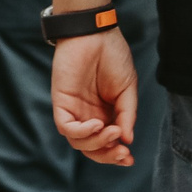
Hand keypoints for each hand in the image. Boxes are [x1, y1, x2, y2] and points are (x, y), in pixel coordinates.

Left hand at [51, 30, 138, 165]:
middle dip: (107, 155)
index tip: (130, 159)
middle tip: (123, 154)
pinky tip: (97, 124)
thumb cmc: (113, 56)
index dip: (116, 154)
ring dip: (97, 142)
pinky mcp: (61, 101)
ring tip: (112, 132)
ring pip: (79, 142)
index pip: (106, 143)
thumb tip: (128, 140)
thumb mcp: (128, 89)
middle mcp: (88, 115)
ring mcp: (74, 109)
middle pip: (92, 148)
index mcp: (105, 113)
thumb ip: (127, 114)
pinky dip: (81, 132)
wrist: (96, 32)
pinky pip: (66, 126)